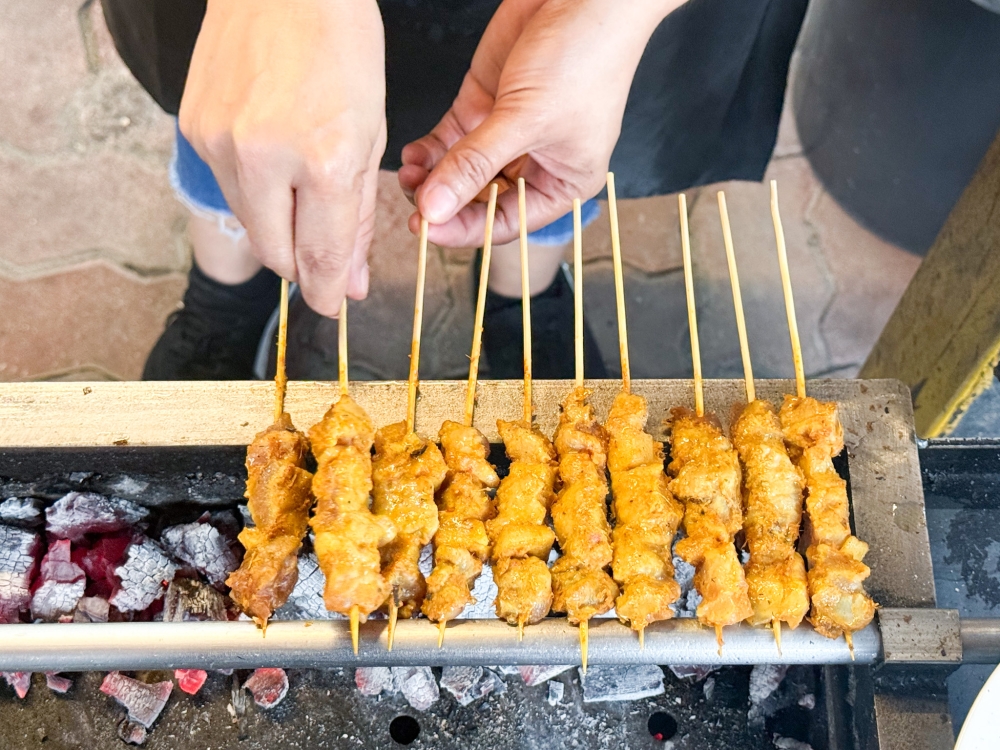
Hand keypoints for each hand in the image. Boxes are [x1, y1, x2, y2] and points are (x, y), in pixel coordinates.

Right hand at [180, 0, 385, 315]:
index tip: (335, 302)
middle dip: (304, 266)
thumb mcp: (370, 138)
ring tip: (303, 182)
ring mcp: (219, 142)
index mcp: (321, 160)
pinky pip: (228, 185)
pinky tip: (273, 152)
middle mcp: (261, 158)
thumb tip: (348, 283)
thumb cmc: (341, 49)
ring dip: (280, 225)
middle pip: (276, 256)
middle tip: (325, 253)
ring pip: (250, 224)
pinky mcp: (193, 128)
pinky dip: (255, 186)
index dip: (329, 291)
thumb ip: (357, 219)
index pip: (320, 259)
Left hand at [399, 0, 680, 246]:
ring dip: (432, 178)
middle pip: (480, 201)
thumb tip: (435, 206)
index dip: (466, 229)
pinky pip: (451, 139)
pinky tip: (413, 156)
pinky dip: (430, 150)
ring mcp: (505, 133)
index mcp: (562, 182)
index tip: (428, 228)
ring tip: (408, 177)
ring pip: (460, 171)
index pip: (507, 222)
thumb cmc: (587, 56)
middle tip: (413, 204)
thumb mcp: (526, 118)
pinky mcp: (484, 103)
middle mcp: (534, 163)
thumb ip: (475, 163)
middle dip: (445, 203)